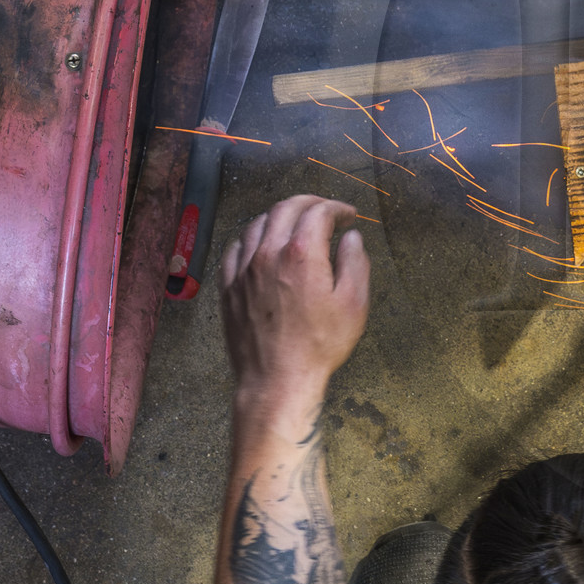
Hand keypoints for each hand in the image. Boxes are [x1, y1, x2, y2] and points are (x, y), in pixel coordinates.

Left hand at [221, 198, 369, 423]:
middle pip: (285, 208)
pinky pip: (235, 249)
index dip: (337, 208)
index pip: (319, 212)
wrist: (277, 380)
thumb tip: (351, 238)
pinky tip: (261, 245)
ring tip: (295, 224)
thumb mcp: (354, 304)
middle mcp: (268, 253)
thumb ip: (355, 262)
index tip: (348, 215)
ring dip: (279, 216)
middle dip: (309, 203)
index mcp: (302, 254)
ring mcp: (244, 270)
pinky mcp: (229, 287)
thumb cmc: (319, 346)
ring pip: (257, 224)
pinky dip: (252, 238)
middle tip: (325, 210)